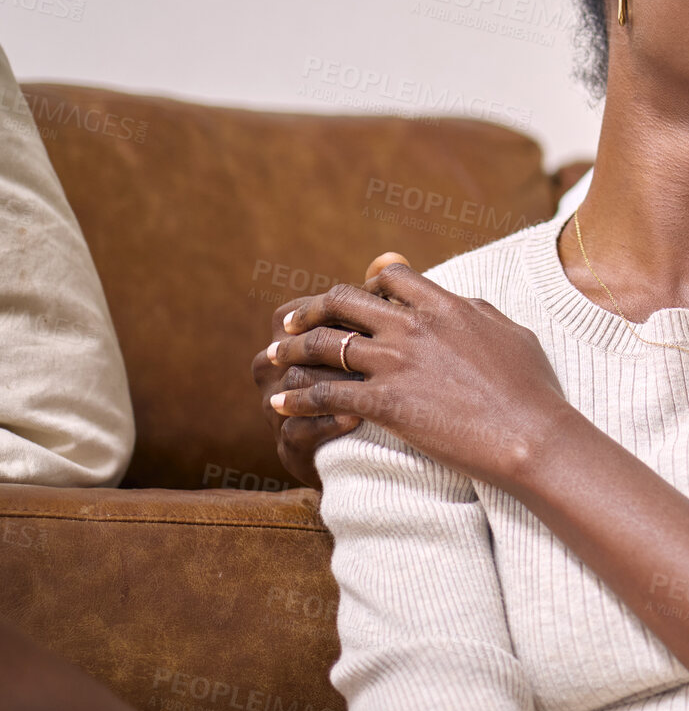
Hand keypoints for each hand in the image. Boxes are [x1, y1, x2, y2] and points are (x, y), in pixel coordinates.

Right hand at [250, 255, 409, 487]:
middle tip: (371, 341)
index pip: (291, 313)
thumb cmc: (377, 386)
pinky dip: (327, 423)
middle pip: (289, 345)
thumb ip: (381, 300)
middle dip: (331, 342)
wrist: (375, 454)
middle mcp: (275, 373)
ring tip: (367, 380)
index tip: (374, 309)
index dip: (328, 309)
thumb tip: (391, 256)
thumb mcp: (380, 341)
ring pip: (292, 383)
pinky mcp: (289, 449)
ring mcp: (277, 411)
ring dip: (332, 380)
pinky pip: (297, 432)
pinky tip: (357, 416)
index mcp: (293, 342)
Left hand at [265, 258, 570, 490]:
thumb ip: (480, 312)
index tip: (356, 297)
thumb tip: (463, 303)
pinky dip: (296, 397)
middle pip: (345, 300)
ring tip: (272, 356)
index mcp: (446, 305)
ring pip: (323, 343)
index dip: (368, 282)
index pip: (391, 276)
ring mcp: (396, 363)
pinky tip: (280, 403)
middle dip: (313, 308)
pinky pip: (324, 393)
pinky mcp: (384, 402)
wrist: (531, 434)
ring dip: (290, 347)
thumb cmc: (533, 391)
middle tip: (292, 320)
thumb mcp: (512, 334)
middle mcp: (413, 326)